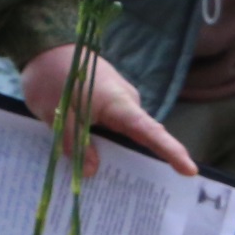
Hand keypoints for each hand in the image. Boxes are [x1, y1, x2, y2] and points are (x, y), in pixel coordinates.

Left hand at [20, 44, 195, 176]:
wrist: (45, 43)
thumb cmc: (53, 75)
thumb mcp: (57, 113)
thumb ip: (75, 142)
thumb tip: (91, 171)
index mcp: (119, 104)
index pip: (150, 132)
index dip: (171, 152)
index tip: (190, 170)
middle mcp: (127, 104)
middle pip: (144, 137)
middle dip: (147, 162)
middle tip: (143, 191)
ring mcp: (120, 102)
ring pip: (127, 133)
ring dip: (121, 152)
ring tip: (109, 175)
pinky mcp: (110, 101)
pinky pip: (117, 126)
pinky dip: (110, 141)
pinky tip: (95, 153)